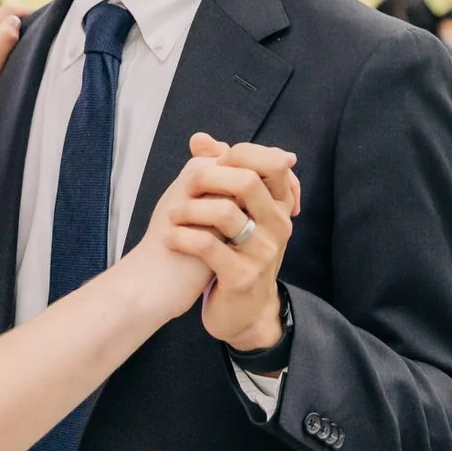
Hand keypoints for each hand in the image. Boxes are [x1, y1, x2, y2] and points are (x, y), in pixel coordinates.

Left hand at [170, 132, 298, 350]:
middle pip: (248, 181)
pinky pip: (207, 246)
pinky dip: (182, 237)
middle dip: (208, 178)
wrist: (241, 312)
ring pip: (225, 213)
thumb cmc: (233, 254)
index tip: (213, 163)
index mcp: (280, 206)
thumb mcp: (234, 213)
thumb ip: (221, 173)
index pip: (274, 163)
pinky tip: (171, 238)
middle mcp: (278, 227)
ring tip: (172, 216)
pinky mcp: (241, 277)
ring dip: (189, 209)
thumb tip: (200, 138)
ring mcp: (263, 253)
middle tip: (186, 187)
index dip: (239, 154)